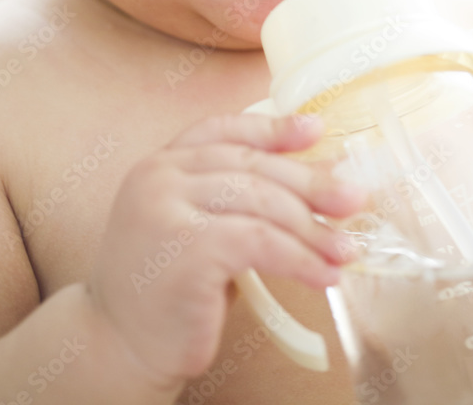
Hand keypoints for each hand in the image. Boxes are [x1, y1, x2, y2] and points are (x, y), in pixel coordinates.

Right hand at [86, 113, 366, 391]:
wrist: (117, 344)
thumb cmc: (167, 286)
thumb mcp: (192, 224)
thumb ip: (232, 196)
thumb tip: (314, 183)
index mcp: (161, 162)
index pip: (224, 129)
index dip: (274, 128)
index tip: (318, 130)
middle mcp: (159, 176)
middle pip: (252, 165)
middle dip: (310, 182)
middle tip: (355, 199)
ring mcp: (167, 208)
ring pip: (261, 203)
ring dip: (313, 229)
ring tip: (347, 250)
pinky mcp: (185, 248)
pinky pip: (260, 243)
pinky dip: (300, 258)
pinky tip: (323, 276)